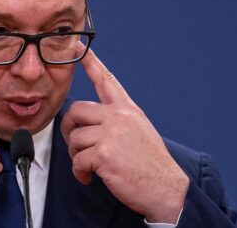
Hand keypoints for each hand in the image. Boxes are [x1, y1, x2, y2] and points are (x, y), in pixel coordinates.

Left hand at [61, 48, 188, 223]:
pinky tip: (88, 177)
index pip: (106, 79)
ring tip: (88, 166)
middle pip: (76, 110)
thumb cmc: (151, 164)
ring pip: (74, 138)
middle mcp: (119, 117)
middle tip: (76, 145)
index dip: (90, 62)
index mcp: (128, 110)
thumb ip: (117, 121)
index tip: (77, 47)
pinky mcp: (104, 153)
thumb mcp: (140, 131)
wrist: (167, 188)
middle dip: (69, 128)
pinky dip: (79, 172)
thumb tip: (91, 123)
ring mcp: (111, 134)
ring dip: (76, 155)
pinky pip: (77, 159)